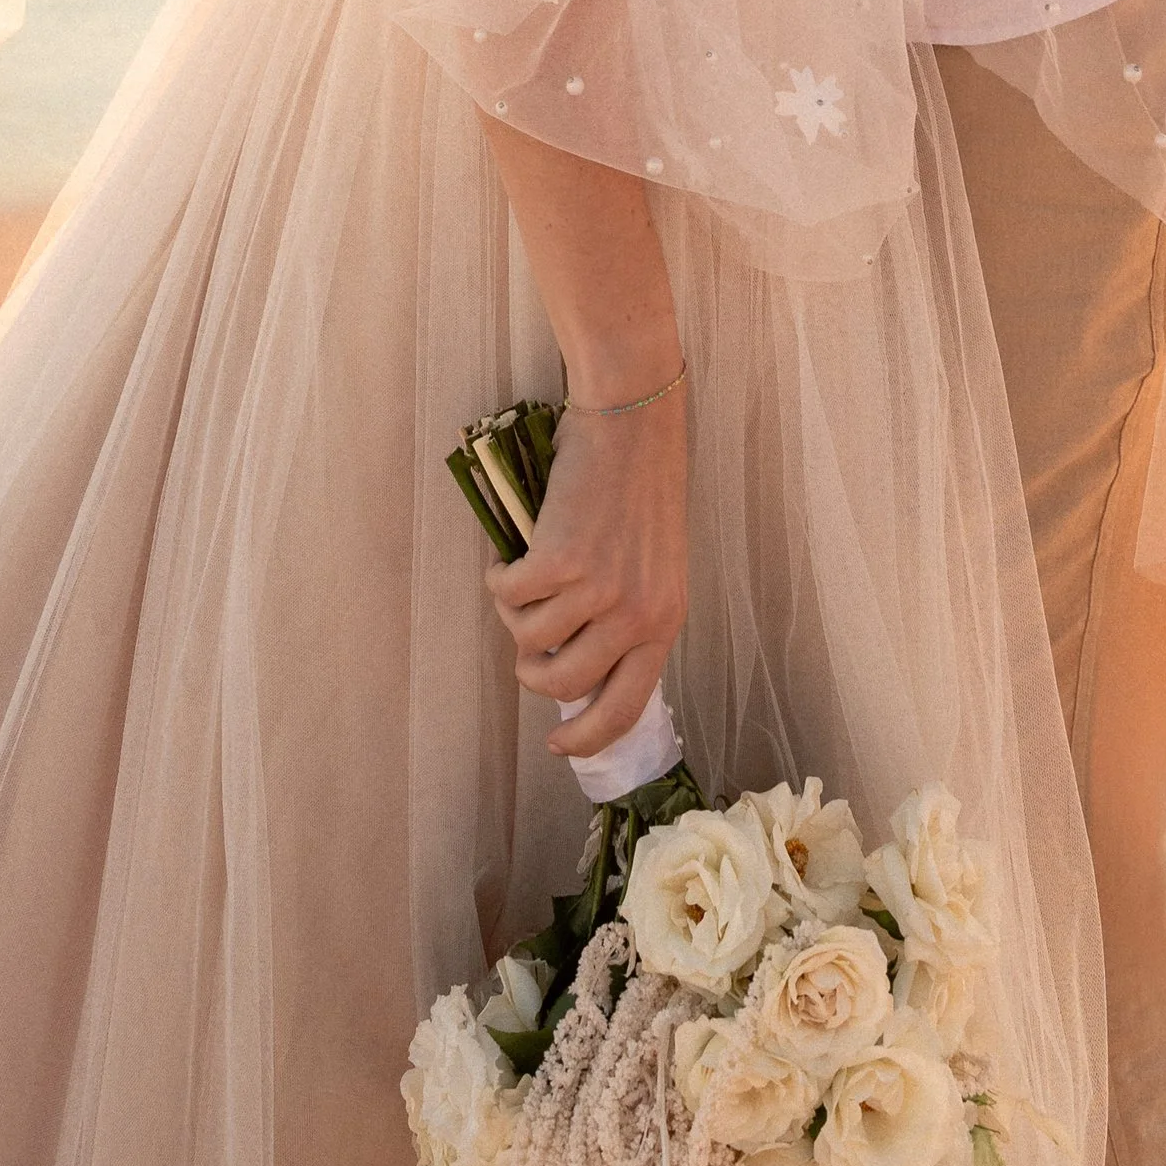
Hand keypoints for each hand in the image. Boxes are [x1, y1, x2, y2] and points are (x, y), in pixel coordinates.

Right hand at [486, 390, 688, 762]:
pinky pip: (508, 596)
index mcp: (666, 620)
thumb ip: (626, 616)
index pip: (627, 709)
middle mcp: (637, 615)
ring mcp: (598, 591)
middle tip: (525, 644)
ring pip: (528, 641)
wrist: (632, 419)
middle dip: (531, 672)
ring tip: (521, 580)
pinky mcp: (559, 562)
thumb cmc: (640, 486)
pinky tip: (508, 557)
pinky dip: (499, 579)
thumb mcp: (652, 565)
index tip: (559, 746)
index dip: (588, 738)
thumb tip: (575, 665)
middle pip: (564, 686)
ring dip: (514, 616)